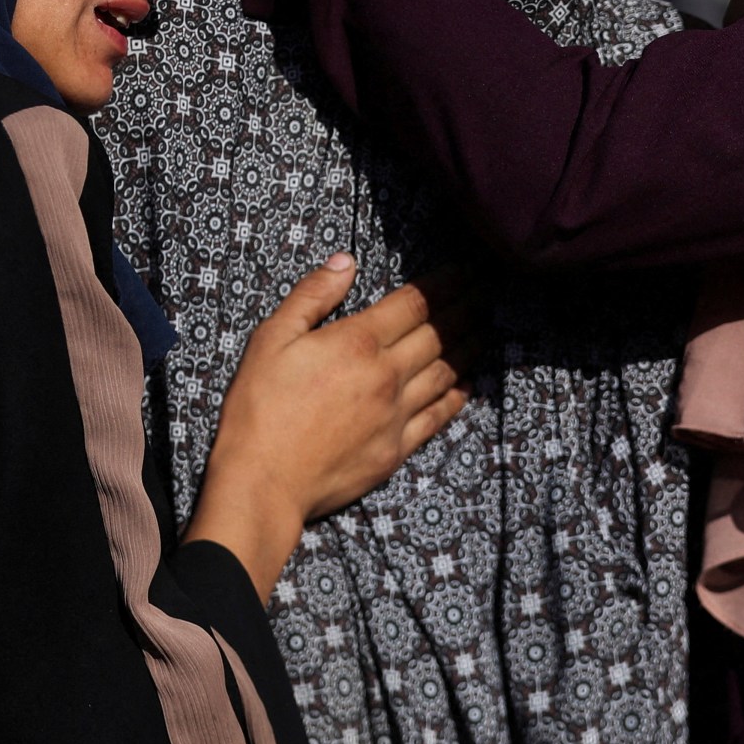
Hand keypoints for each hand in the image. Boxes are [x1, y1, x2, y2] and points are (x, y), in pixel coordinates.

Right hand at [184, 253, 470, 598]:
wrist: (262, 483)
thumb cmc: (258, 408)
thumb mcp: (271, 339)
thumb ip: (312, 296)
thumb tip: (346, 261)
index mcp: (357, 342)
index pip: (415, 304)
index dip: (445, 283)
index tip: (465, 270)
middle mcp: (387, 375)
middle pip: (439, 333)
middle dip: (466, 307)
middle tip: (485, 291)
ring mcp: (396, 414)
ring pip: (447, 372)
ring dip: (470, 345)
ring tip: (485, 326)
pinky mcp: (396, 449)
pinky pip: (439, 416)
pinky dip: (458, 395)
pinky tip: (469, 382)